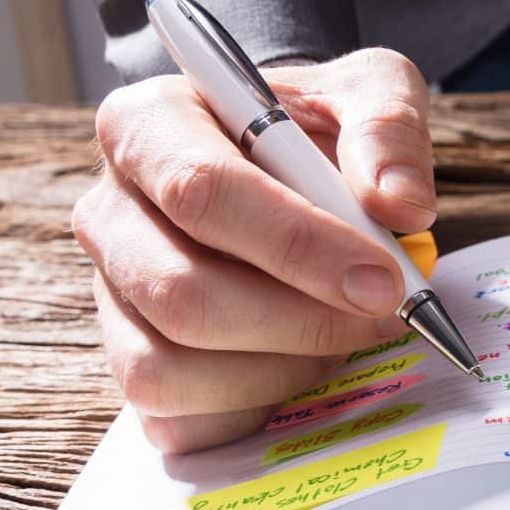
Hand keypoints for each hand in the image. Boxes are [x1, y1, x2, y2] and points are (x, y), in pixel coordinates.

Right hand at [76, 48, 437, 451]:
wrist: (289, 168)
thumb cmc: (315, 130)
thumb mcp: (366, 90)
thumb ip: (387, 127)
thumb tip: (400, 204)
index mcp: (146, 125)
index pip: (200, 192)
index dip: (297, 246)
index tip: (383, 279)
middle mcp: (109, 211)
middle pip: (180, 293)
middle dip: (299, 322)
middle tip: (383, 316)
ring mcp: (111, 294)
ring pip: (167, 368)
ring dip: (277, 371)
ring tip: (339, 337)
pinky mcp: (130, 359)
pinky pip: (171, 419)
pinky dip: (250, 410)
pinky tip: (301, 369)